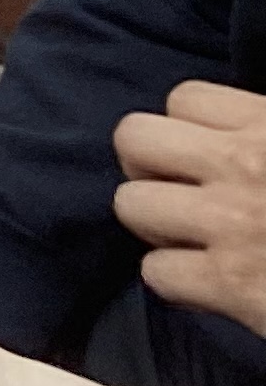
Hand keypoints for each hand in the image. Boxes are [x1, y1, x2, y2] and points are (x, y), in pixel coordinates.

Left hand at [115, 80, 265, 333]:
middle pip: (134, 139)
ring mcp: (232, 224)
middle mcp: (243, 165)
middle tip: (181, 190)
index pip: (183, 99)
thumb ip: (262, 126)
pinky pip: (158, 272)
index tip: (208, 153)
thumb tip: (245, 126)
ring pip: (132, 205)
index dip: (189, 129)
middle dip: (149, 165)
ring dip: (156, 224)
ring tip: (192, 237)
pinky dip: (176, 281)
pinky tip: (208, 284)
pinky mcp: (232, 286)